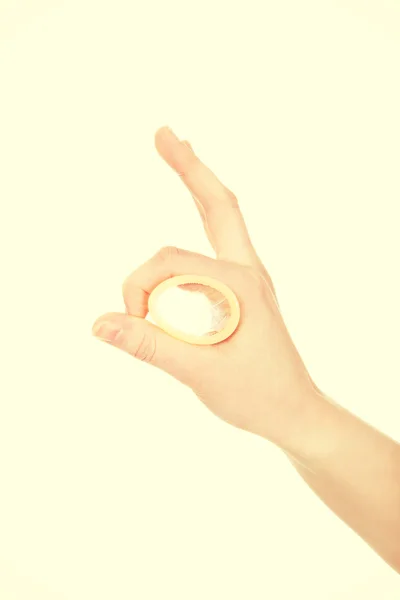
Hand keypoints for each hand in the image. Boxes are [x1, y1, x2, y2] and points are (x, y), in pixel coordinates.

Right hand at [92, 127, 318, 445]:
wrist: (296, 412)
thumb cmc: (258, 396)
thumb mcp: (201, 374)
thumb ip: (149, 347)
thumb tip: (100, 323)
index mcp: (241, 286)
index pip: (169, 263)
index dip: (138, 287)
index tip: (129, 322)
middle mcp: (248, 272)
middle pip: (218, 205)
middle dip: (189, 169)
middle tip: (163, 133)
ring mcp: (247, 278)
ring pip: (221, 218)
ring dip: (197, 186)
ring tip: (177, 150)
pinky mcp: (241, 291)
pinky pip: (218, 243)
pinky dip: (202, 216)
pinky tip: (196, 203)